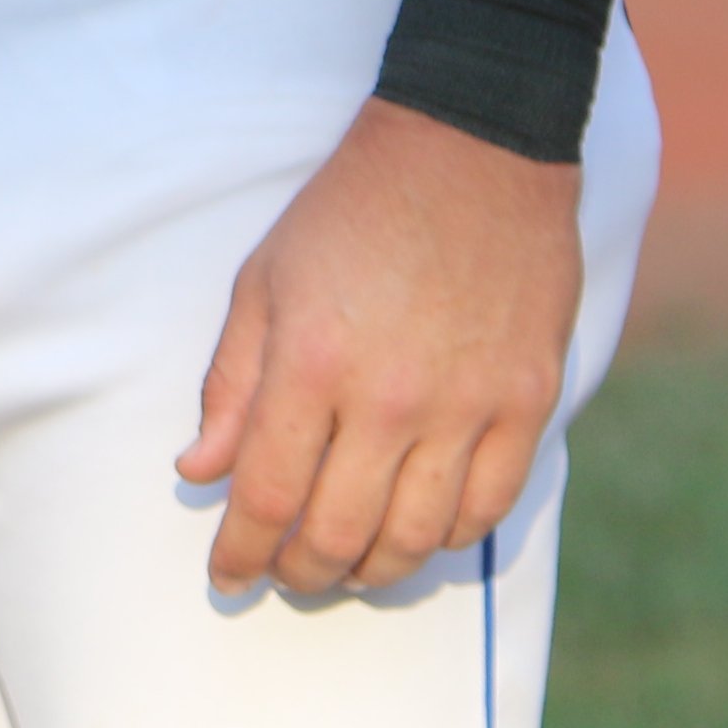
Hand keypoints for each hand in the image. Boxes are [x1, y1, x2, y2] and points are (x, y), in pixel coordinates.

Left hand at [178, 100, 579, 597]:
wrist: (470, 151)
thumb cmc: (351, 211)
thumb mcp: (264, 281)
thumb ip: (232, 384)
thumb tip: (200, 470)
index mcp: (312, 362)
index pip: (266, 495)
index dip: (241, 551)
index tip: (227, 575)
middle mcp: (390, 397)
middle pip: (339, 532)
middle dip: (301, 572)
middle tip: (285, 576)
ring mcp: (468, 405)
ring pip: (418, 538)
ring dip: (374, 571)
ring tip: (348, 568)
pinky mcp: (527, 401)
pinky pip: (489, 507)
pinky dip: (450, 539)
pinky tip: (421, 535)